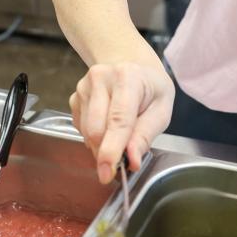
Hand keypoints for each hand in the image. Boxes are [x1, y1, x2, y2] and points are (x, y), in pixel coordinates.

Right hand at [69, 62, 173, 183]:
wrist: (131, 64)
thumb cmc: (150, 88)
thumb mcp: (161, 110)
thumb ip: (146, 136)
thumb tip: (131, 161)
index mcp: (128, 77)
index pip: (118, 120)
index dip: (112, 150)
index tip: (108, 172)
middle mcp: (101, 78)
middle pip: (96, 130)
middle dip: (106, 153)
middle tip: (121, 162)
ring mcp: (84, 86)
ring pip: (86, 133)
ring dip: (101, 145)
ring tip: (120, 134)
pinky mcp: (75, 96)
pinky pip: (80, 129)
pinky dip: (94, 136)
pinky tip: (107, 124)